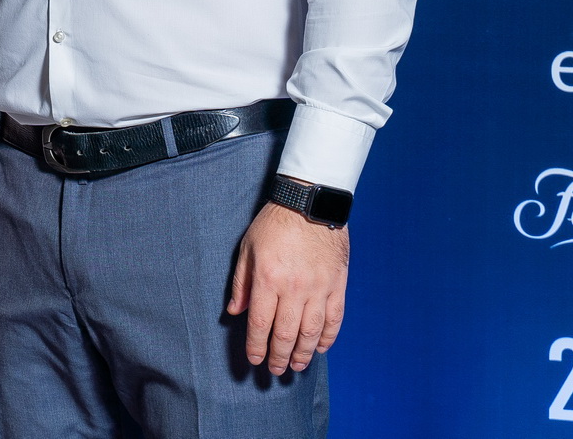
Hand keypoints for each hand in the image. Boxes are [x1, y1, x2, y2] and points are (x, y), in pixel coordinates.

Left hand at [226, 195, 348, 374]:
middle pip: (286, 333)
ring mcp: (319, 288)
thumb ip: (242, 282)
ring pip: (312, 332)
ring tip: (297, 365)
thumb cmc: (275, 223)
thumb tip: (235, 311)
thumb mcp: (248, 248)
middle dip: (279, 355)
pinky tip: (321, 347)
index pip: (261, 323)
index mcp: (268, 279)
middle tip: (275, 369)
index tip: (255, 359)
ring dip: (304, 353)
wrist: (310, 202)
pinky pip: (334, 319)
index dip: (257, 346)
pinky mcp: (337, 285)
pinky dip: (328, 337)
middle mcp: (294, 288)